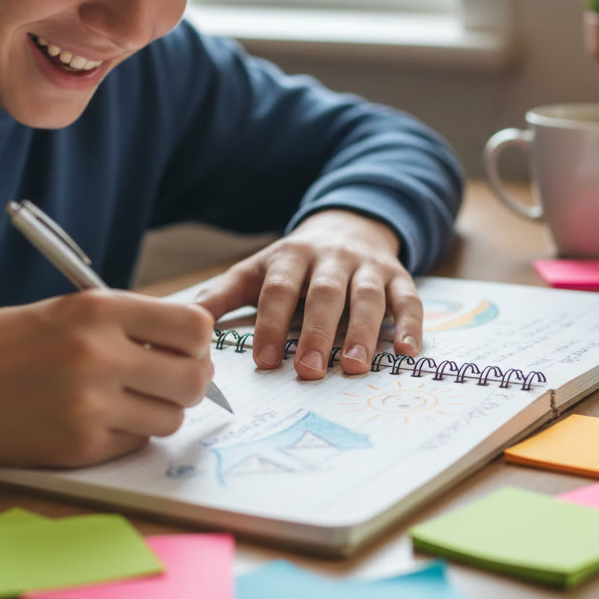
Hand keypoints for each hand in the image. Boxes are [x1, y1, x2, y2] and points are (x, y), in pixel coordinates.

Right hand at [0, 290, 214, 467]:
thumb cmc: (4, 343)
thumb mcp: (68, 310)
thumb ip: (129, 324)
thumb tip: (192, 347)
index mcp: (98, 310)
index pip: (194, 327)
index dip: (196, 342)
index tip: (181, 348)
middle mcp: (99, 355)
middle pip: (193, 379)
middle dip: (188, 383)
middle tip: (164, 381)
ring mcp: (89, 405)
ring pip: (170, 419)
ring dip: (157, 413)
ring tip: (123, 401)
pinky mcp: (78, 447)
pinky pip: (135, 444)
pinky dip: (125, 435)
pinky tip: (93, 420)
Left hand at [194, 210, 421, 379]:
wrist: (346, 227)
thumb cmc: (293, 265)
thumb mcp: (255, 271)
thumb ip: (222, 295)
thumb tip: (187, 324)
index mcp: (290, 256)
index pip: (279, 290)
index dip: (272, 324)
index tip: (265, 361)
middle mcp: (332, 258)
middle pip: (325, 294)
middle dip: (317, 333)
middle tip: (309, 372)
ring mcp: (368, 267)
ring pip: (368, 297)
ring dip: (363, 333)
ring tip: (354, 367)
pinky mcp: (399, 276)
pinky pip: (409, 299)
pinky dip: (411, 324)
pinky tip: (408, 351)